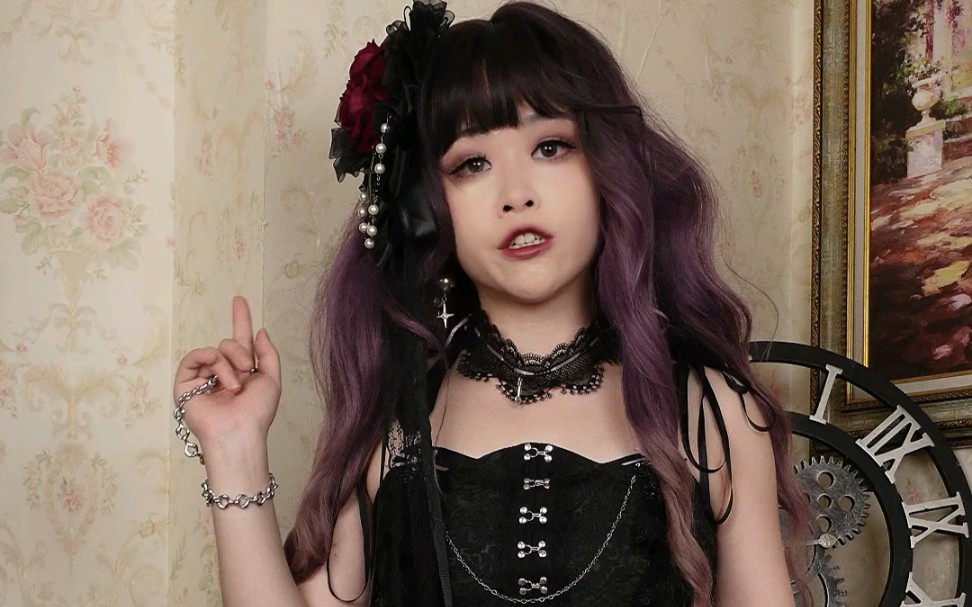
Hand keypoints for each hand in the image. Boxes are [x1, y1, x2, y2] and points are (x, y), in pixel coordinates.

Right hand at [173, 296, 281, 455]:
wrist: (238, 431)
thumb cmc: (257, 412)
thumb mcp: (271, 379)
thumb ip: (267, 353)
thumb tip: (259, 330)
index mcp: (242, 371)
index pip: (240, 340)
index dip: (240, 319)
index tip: (240, 300)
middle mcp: (222, 372)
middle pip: (229, 343)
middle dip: (240, 352)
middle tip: (248, 370)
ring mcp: (203, 377)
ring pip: (215, 350)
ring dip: (229, 363)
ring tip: (235, 386)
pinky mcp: (186, 383)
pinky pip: (195, 356)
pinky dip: (210, 360)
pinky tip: (218, 378)